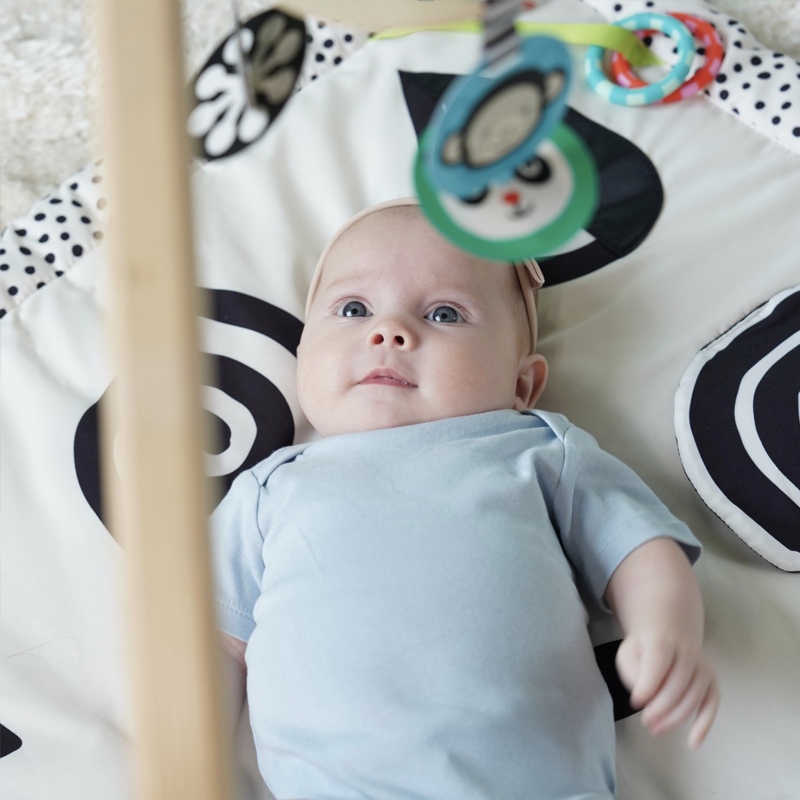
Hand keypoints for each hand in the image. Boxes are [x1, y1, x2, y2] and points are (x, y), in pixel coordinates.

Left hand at [615, 630, 718, 747]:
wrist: (670, 634)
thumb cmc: (645, 648)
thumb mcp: (628, 652)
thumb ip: (631, 671)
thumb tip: (643, 696)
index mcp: (663, 641)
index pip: (658, 664)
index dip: (647, 687)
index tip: (635, 702)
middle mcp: (688, 652)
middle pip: (677, 686)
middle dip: (659, 709)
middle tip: (645, 720)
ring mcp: (703, 667)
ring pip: (693, 699)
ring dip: (674, 719)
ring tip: (655, 729)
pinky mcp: (712, 681)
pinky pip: (711, 705)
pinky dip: (704, 725)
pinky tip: (693, 742)